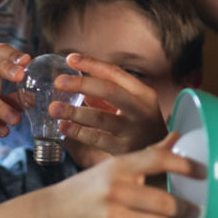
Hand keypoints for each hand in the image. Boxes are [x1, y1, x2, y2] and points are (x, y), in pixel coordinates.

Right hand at [45, 133, 200, 217]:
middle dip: (185, 206)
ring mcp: (114, 216)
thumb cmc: (87, 187)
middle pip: (166, 201)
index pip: (157, 160)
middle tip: (193, 206)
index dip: (184, 165)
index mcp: (117, 166)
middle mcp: (116, 189)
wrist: (52, 215)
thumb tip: (177, 137)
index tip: (202, 171)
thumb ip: (147, 155)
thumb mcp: (113, 166)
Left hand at [49, 53, 167, 166]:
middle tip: (58, 82)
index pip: (115, 73)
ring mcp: (133, 130)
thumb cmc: (138, 125)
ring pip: (101, 117)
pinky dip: (78, 131)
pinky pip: (97, 138)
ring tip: (54, 108)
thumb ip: (105, 94)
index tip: (70, 59)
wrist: (163, 158)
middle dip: (82, 84)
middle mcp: (141, 109)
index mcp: (142, 92)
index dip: (91, 64)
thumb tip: (74, 83)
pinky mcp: (125, 149)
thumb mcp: (130, 105)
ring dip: (74, 111)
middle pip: (109, 91)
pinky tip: (63, 126)